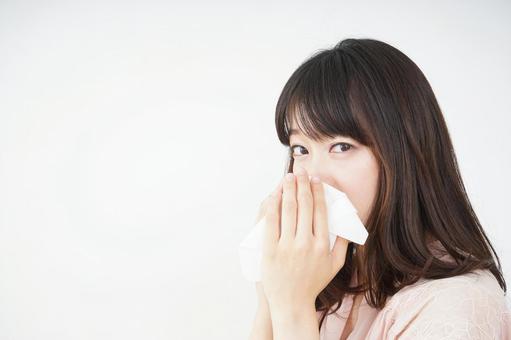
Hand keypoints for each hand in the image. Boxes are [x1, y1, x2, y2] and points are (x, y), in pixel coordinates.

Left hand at [260, 167, 348, 309]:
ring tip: (288, 177)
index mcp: (323, 245)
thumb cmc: (313, 284)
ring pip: (288, 210)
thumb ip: (343, 245)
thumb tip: (347, 224)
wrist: (291, 303)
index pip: (320, 211)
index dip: (317, 192)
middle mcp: (306, 243)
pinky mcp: (270, 250)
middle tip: (300, 171)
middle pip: (304, 206)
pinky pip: (271, 222)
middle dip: (302, 184)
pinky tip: (274, 195)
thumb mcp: (335, 266)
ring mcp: (287, 246)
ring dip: (288, 189)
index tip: (315, 180)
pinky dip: (273, 205)